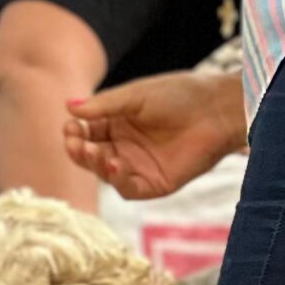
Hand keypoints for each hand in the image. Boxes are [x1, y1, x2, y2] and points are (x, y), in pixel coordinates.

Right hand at [63, 70, 245, 200]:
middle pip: (91, 156)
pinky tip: (114, 165)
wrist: (217, 109)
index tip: (70, 126)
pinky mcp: (156, 183)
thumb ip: (103, 105)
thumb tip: (68, 106)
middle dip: (79, 151)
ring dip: (94, 165)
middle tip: (75, 142)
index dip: (74, 133)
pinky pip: (129, 189)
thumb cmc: (179, 95)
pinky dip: (117, 180)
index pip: (86, 133)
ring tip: (94, 152)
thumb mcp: (135, 96)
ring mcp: (139, 167)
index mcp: (117, 124)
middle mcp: (124, 147)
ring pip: (105, 174)